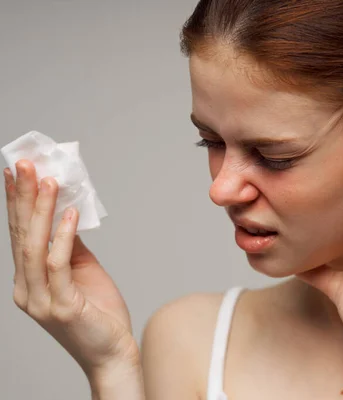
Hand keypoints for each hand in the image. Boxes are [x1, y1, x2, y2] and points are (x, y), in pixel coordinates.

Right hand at [4, 160, 137, 378]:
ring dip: (42, 210)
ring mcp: (41, 300)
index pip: (20, 235)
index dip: (17, 203)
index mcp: (28, 280)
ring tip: (50, 180)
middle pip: (22, 235)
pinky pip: (58, 265)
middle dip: (24, 197)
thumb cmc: (98, 313)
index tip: (17, 172)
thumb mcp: (82, 271)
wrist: (113, 352)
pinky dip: (64, 237)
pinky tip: (70, 214)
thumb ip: (71, 246)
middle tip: (25, 164)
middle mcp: (26, 289)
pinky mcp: (62, 306)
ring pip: (35, 247)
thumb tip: (68, 213)